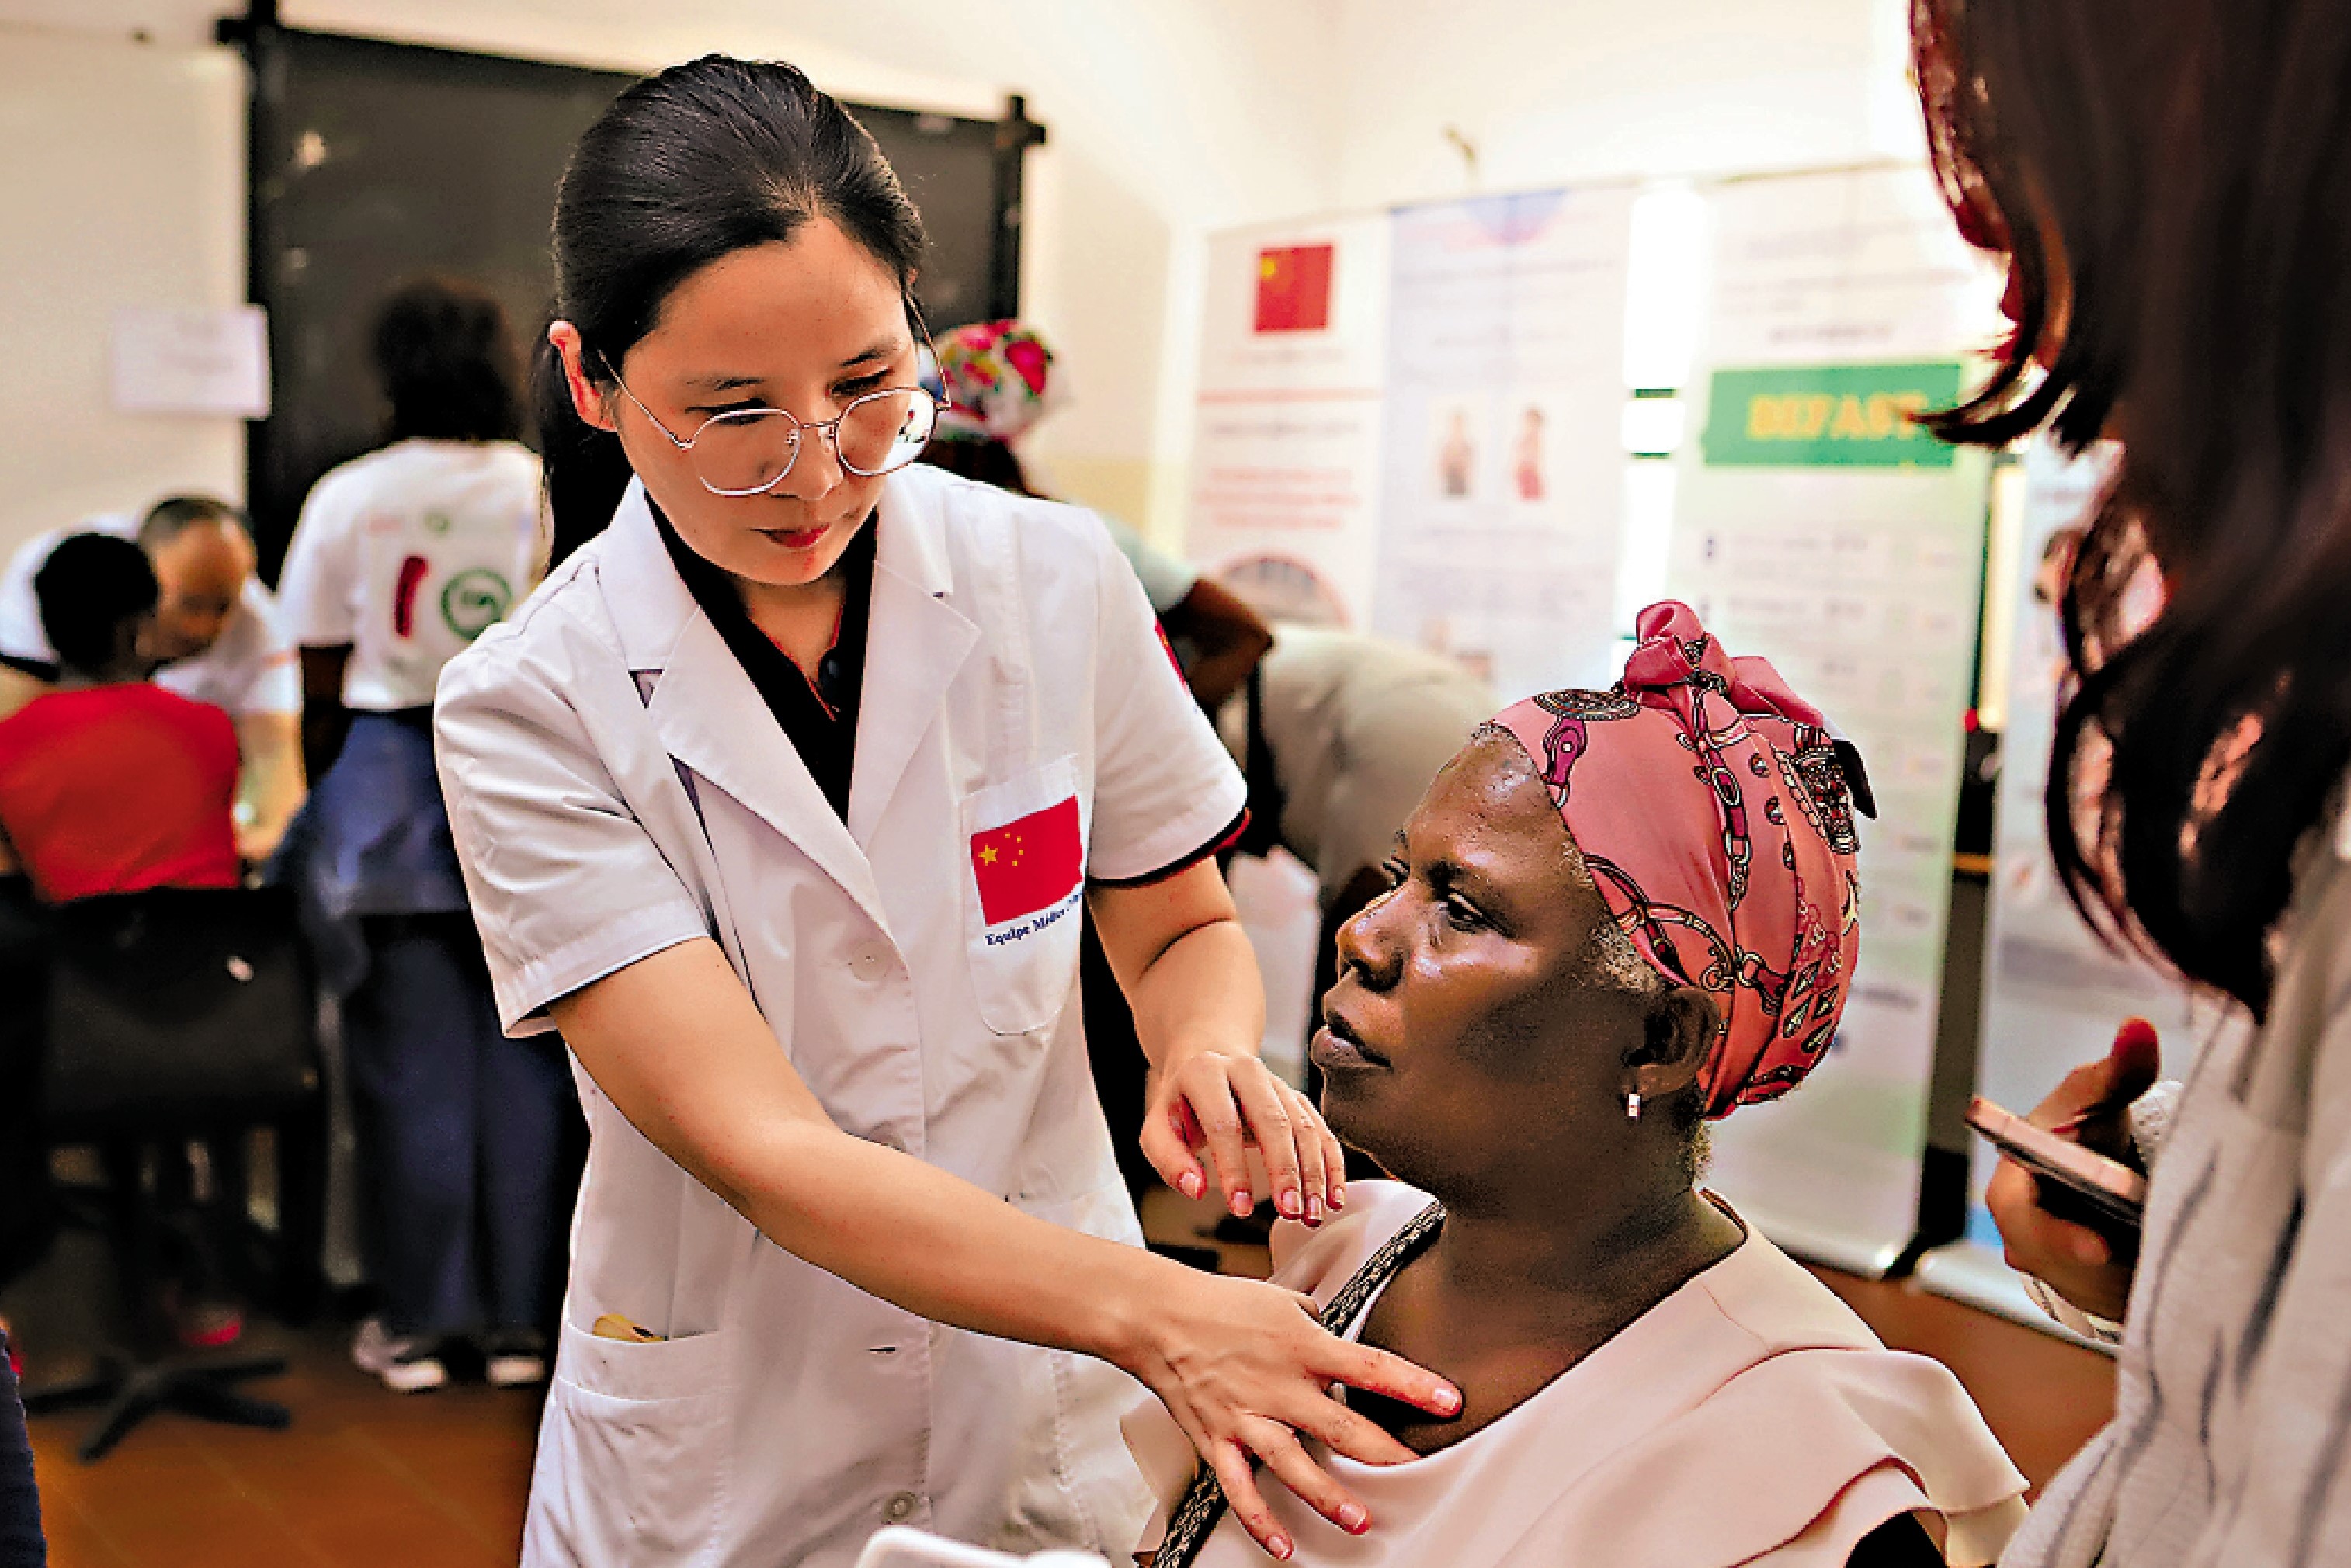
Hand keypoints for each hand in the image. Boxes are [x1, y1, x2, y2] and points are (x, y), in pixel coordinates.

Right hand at [1126, 1264, 1460, 1559]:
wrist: (1158, 1317)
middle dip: (1385, 1453)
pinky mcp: (1217, 1440)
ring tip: (1361, 1521)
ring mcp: (1247, 1417)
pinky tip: (1282, 1545)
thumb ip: (1318, 1325)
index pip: (1370, 1366)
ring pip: (1294, 1466)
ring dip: (1329, 1498)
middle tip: (1417, 1471)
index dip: (1413, 1385)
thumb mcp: (1284, 1298)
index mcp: (1302, 1345)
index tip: (1449, 1402)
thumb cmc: (1222, 1304)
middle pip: (1341, 1427)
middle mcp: (1278, 1385)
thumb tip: (1342, 1339)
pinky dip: (1259, 1521)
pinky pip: (1240, 1489)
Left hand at [1143, 1046, 1346, 1225]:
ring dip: (1312, 1174)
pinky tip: (1333, 1196)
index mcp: (1205, 1073)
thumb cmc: (1181, 1105)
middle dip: (1285, 1170)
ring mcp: (1277, 1084)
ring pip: (1303, 1127)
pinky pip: (1321, 1130)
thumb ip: (1169, 1160)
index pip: (1224, 1124)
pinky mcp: (1297, 1099)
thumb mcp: (1158, 1129)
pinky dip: (1331, 1165)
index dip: (1234, 1169)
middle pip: (1274, 1120)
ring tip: (1311, 1213)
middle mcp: (1246, 1071)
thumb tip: (1195, 1189)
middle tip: (1289, 1211)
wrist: (1206, 1062)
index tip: (1240, 1210)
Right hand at [1987, 1018, 2160, 1322]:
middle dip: (2103, 1265)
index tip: (2100, 1246)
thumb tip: (2140, 1027)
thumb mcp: (2098, 1096)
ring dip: (2126, 1278)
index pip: (2019, 1218)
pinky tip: (2161, 1269)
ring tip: (2161, 1259)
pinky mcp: (2082, 1295)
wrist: (2094, 1170)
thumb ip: (2119, 1069)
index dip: (2055, 1236)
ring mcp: (2051, 1272)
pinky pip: (2111, 1305)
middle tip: (2147, 1260)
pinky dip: (2138, 1290)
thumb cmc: (2084, 1128)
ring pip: (2090, 1291)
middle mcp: (2023, 1237)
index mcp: (2011, 1189)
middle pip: (2057, 1265)